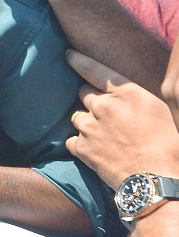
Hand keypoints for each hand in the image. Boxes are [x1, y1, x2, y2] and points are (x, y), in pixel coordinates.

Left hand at [66, 49, 178, 189]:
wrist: (158, 181)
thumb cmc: (170, 147)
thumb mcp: (161, 112)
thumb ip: (138, 98)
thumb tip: (130, 97)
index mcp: (126, 93)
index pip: (94, 69)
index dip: (78, 60)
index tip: (68, 55)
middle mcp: (103, 106)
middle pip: (84, 93)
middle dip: (92, 99)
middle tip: (106, 114)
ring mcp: (89, 127)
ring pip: (77, 116)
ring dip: (86, 122)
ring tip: (103, 135)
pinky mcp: (82, 148)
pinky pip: (72, 140)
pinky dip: (79, 144)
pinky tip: (94, 150)